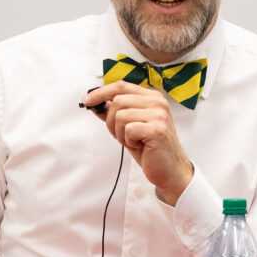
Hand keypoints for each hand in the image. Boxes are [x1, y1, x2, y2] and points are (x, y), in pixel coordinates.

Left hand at [82, 82, 193, 204]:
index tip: (87, 101)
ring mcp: (159, 115)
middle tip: (121, 135)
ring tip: (133, 141)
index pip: (121, 86)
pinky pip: (128, 130)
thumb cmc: (150, 148)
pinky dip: (128, 141)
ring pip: (120, 116)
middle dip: (111, 121)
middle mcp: (158, 102)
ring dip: (120, 133)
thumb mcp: (129, 127)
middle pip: (118, 101)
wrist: (169, 170)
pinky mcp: (157, 129)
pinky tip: (140, 145)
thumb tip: (96, 103)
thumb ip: (115, 113)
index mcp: (152, 97)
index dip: (101, 92)